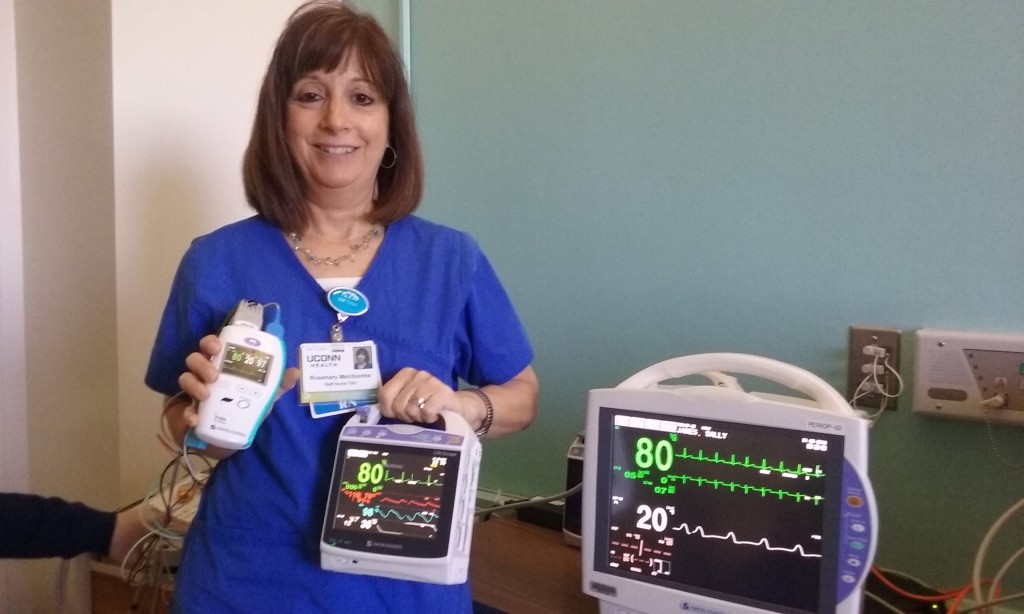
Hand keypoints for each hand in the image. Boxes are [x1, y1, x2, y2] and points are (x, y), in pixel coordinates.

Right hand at [169, 334, 298, 453]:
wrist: (226, 439)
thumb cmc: (243, 409)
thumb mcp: (263, 397)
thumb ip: (278, 385)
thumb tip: (295, 372)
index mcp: (222, 366)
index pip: (211, 346)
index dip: (211, 342)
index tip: (217, 347)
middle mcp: (204, 375)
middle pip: (194, 358)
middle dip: (202, 363)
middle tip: (214, 375)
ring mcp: (193, 392)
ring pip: (185, 377)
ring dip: (195, 384)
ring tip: (207, 394)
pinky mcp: (185, 411)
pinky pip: (182, 409)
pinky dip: (188, 413)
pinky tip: (195, 418)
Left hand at [378, 367, 458, 424]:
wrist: (457, 408)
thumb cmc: (427, 406)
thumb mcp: (407, 401)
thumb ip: (393, 402)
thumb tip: (377, 411)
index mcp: (405, 373)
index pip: (384, 395)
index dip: (389, 411)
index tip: (399, 414)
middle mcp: (417, 374)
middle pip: (398, 404)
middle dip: (405, 416)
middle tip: (417, 415)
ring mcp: (431, 382)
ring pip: (411, 408)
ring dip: (418, 418)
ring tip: (425, 414)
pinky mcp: (443, 392)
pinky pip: (426, 411)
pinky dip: (429, 418)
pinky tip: (435, 415)